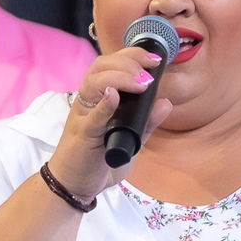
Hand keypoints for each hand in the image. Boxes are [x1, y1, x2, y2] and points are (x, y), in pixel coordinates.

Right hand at [46, 45, 173, 198]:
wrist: (74, 185)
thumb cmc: (97, 161)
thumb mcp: (130, 140)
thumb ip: (146, 123)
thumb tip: (165, 103)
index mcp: (98, 98)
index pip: (110, 64)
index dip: (132, 55)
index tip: (155, 59)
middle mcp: (88, 102)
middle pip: (101, 66)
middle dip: (128, 61)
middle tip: (150, 71)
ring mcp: (83, 116)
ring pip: (93, 83)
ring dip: (119, 77)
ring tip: (140, 82)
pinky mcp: (82, 135)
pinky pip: (91, 116)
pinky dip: (104, 104)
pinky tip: (113, 95)